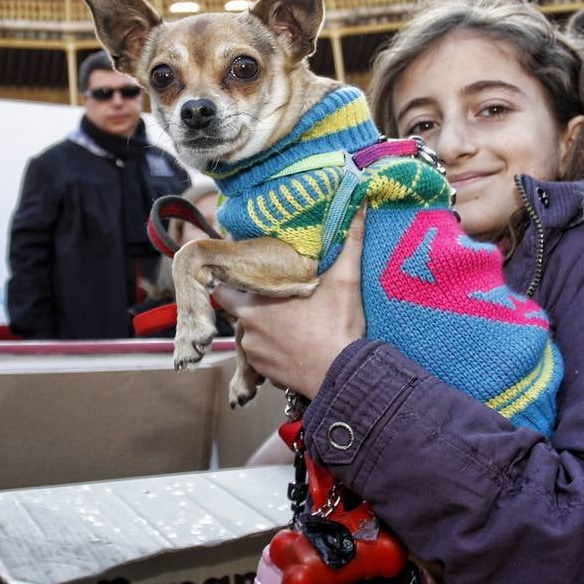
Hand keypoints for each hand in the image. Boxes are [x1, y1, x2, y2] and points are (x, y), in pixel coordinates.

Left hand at [213, 210, 366, 398]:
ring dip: (265, 330)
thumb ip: (350, 243)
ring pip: (252, 337)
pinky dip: (275, 352)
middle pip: (239, 313)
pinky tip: (297, 345)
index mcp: (255, 306)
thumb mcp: (345, 281)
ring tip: (292, 324)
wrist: (345, 376)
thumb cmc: (337, 327)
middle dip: (254, 305)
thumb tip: (362, 207)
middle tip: (278, 298)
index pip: (221, 290)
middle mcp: (248, 332)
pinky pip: (263, 359)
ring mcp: (256, 356)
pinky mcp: (267, 375)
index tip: (243, 276)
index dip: (229, 282)